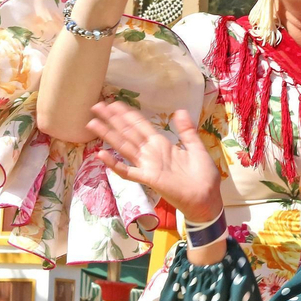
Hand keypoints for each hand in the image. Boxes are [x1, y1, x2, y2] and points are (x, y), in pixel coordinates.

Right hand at [91, 103, 223, 225]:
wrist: (207, 197)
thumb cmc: (202, 175)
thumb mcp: (196, 147)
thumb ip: (186, 131)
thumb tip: (180, 110)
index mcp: (162, 144)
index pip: (140, 126)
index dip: (128, 115)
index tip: (114, 103)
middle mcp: (151, 153)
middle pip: (128, 132)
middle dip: (113, 119)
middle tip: (97, 106)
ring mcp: (148, 165)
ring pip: (124, 147)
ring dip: (109, 135)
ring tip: (93, 123)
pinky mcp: (148, 179)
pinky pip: (128, 171)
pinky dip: (115, 164)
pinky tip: (102, 154)